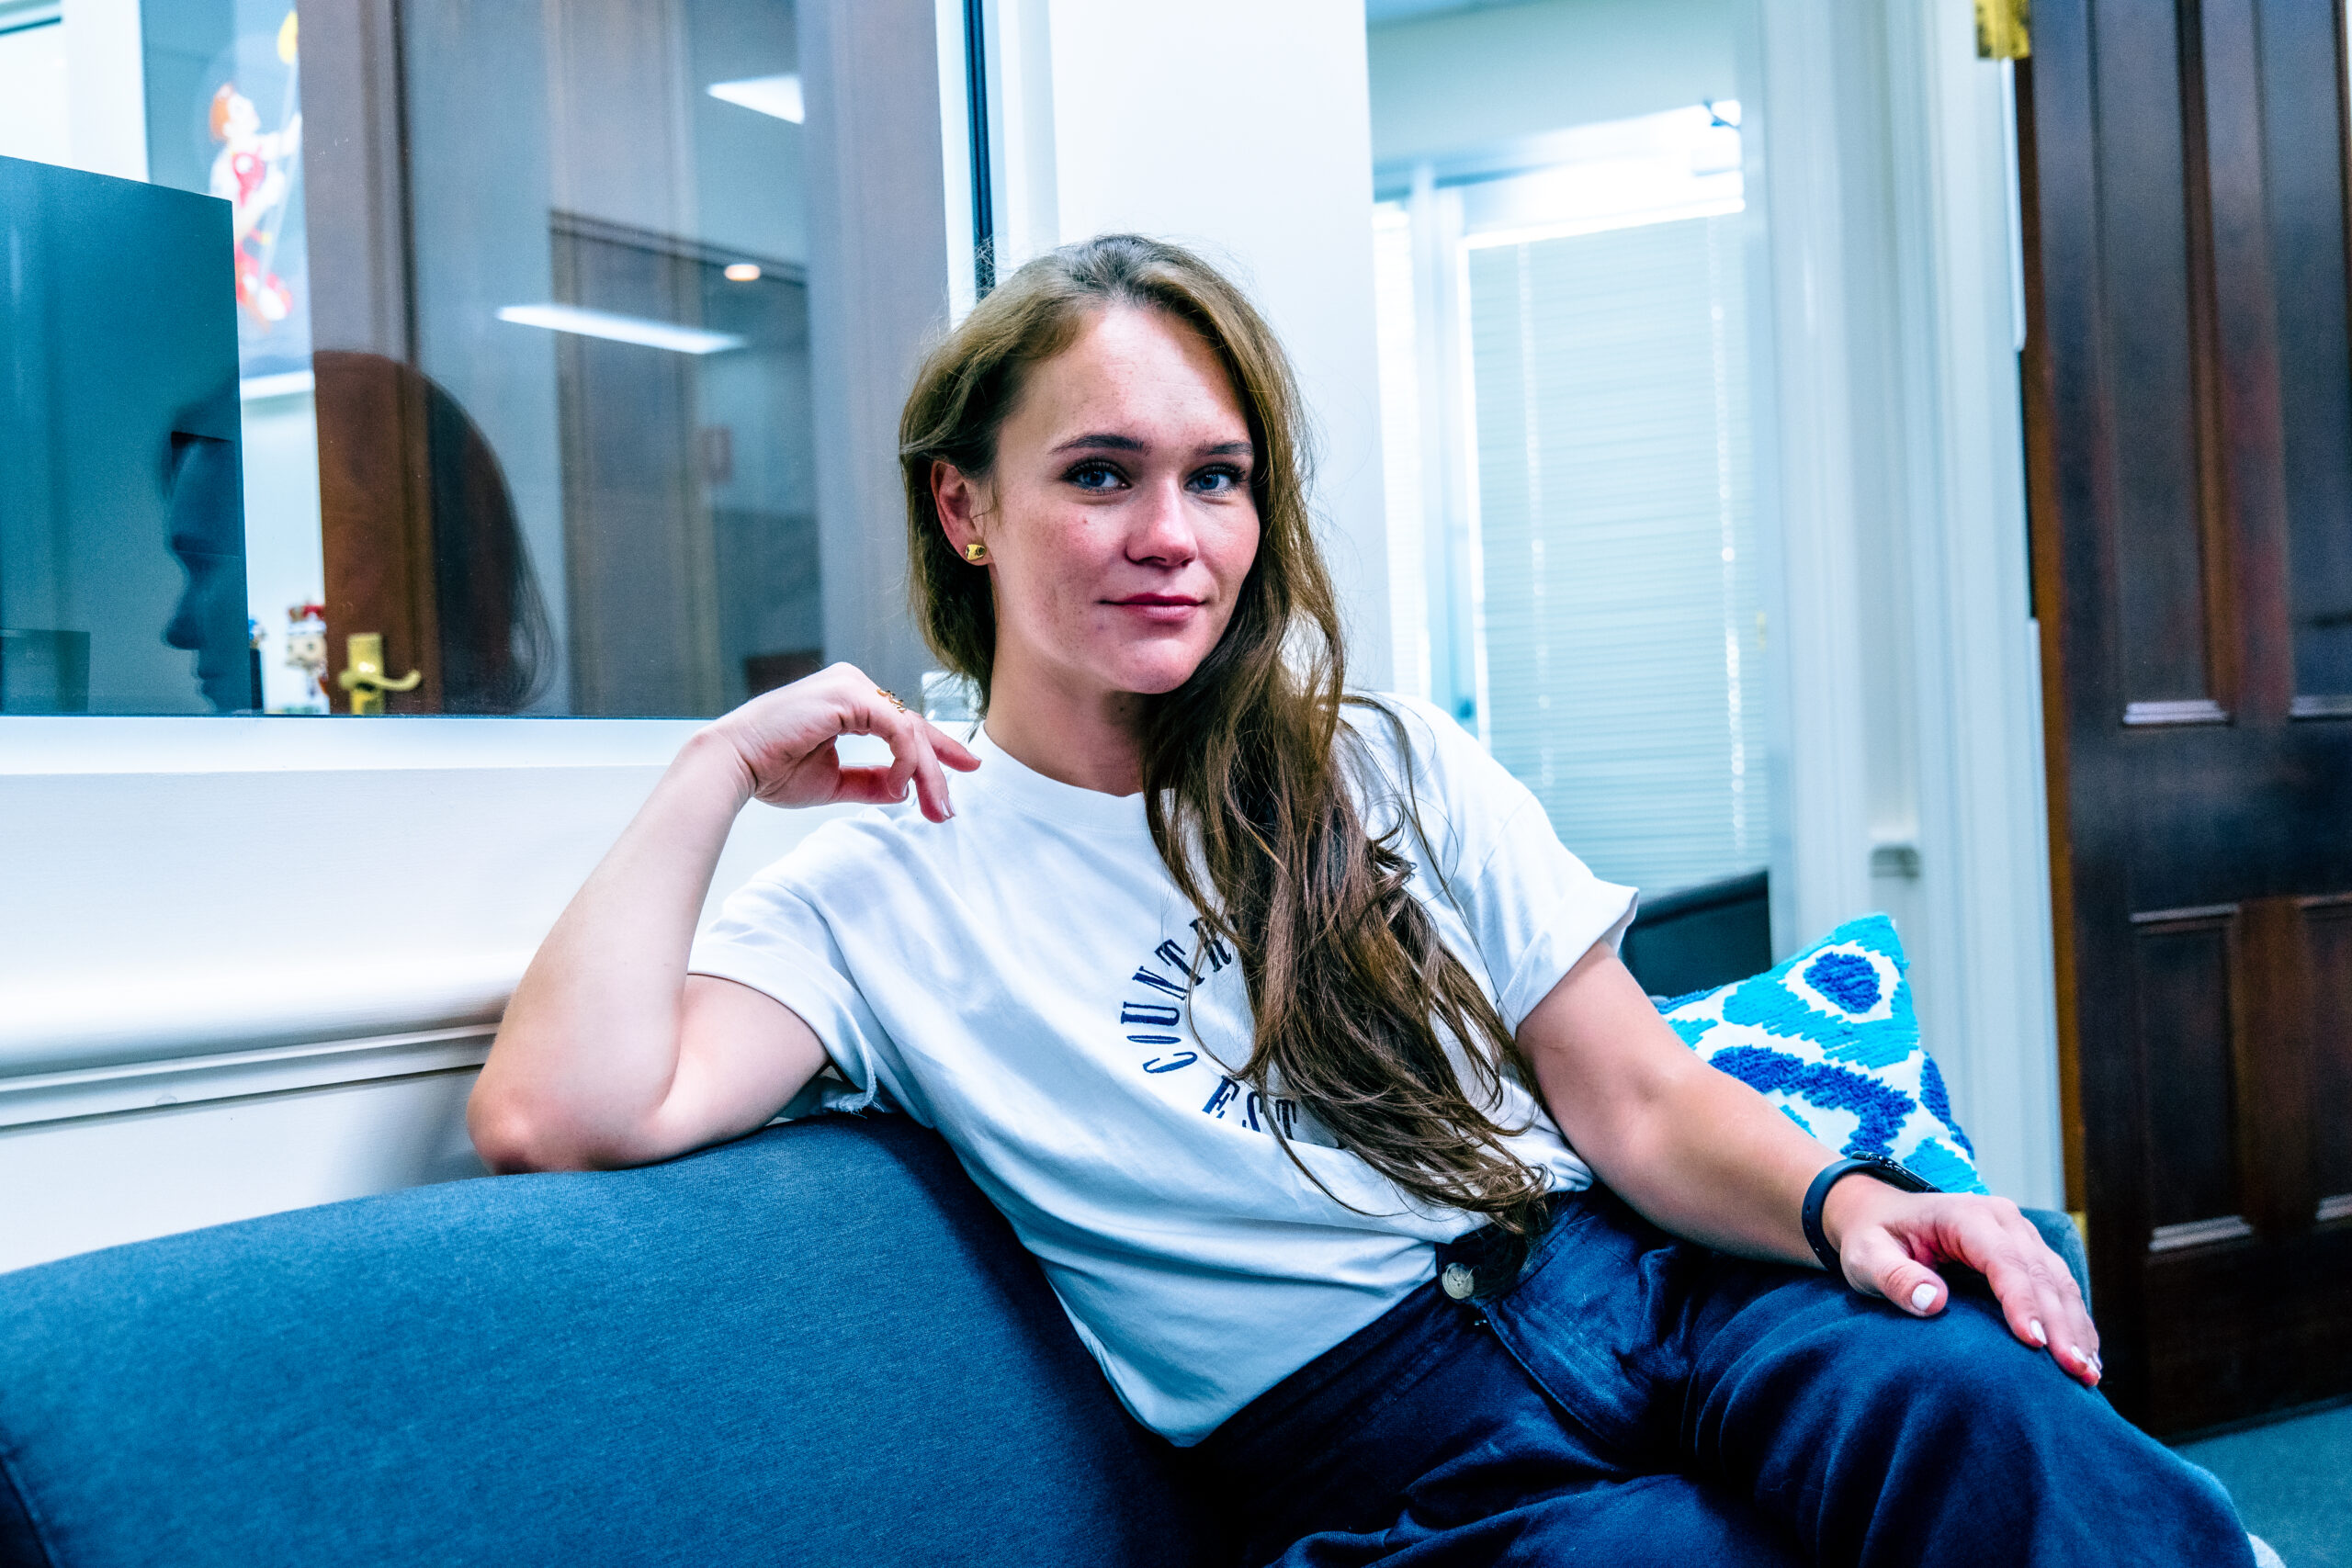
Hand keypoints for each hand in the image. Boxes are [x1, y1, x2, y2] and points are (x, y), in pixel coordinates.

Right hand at [701, 662, 980, 821]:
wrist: (733, 766)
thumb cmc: (772, 770)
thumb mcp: (834, 782)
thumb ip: (871, 782)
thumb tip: (904, 791)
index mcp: (850, 700)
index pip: (905, 724)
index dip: (938, 750)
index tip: (966, 770)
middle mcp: (854, 684)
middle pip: (914, 727)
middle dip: (937, 771)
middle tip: (947, 810)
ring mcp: (852, 685)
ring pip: (910, 730)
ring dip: (927, 772)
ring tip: (933, 808)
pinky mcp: (849, 695)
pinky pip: (897, 729)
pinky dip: (905, 759)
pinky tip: (899, 786)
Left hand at [1823, 1180, 2102, 1387]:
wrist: (1876, 1215)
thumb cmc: (1871, 1238)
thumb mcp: (1867, 1256)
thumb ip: (1895, 1277)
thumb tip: (1935, 1302)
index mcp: (1965, 1216)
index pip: (2003, 1260)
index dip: (2022, 1302)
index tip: (2035, 1344)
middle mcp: (2002, 1220)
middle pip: (2041, 1274)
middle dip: (2061, 1324)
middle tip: (2075, 1372)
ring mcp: (2019, 1235)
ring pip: (2059, 1281)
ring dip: (2076, 1326)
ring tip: (2088, 1373)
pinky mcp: (2026, 1254)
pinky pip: (2058, 1287)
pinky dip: (2074, 1321)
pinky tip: (2086, 1357)